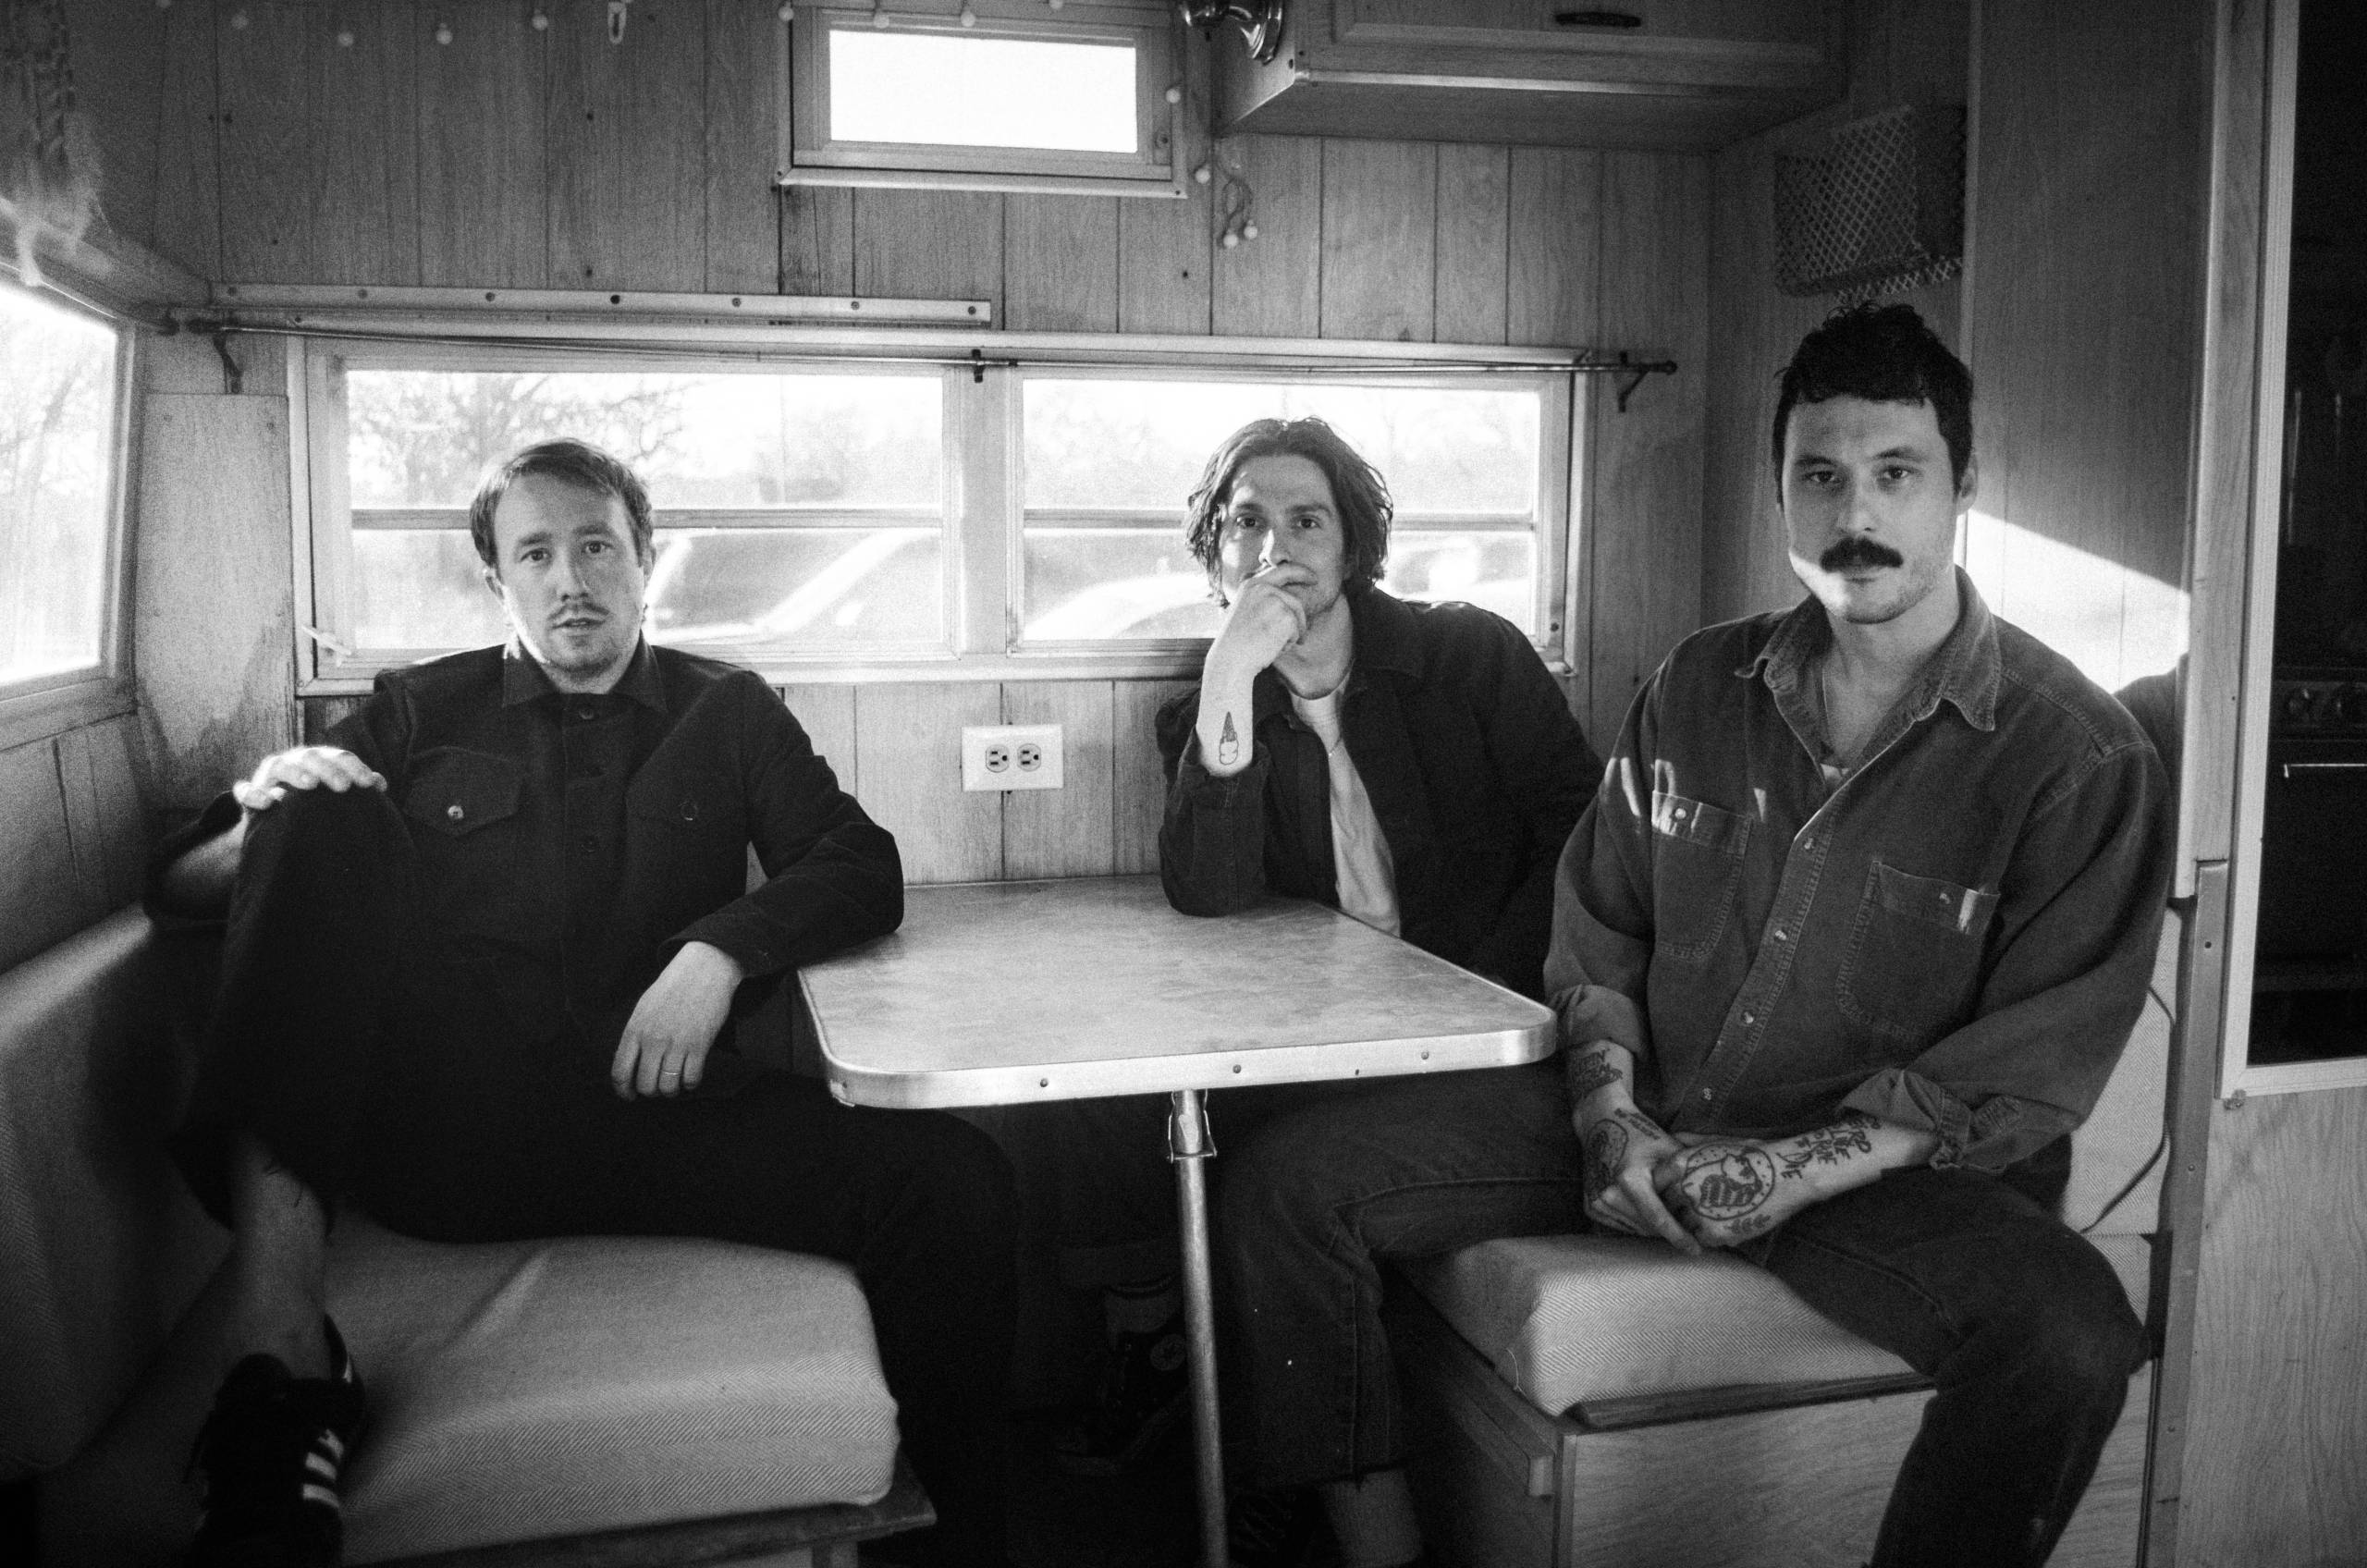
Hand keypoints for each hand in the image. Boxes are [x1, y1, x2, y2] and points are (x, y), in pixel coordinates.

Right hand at [231, 746, 384, 814]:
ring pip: (278, 766)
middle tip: (343, 786)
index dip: (354, 767)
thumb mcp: (334, 793)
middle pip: (310, 757)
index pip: (338, 757)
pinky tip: (269, 802)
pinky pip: (246, 791)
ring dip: (295, 773)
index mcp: (317, 761)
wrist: (277, 821)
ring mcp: (268, 777)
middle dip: (327, 769)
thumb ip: (355, 785)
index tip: (368, 784)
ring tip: (311, 784)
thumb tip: (380, 784)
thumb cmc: (314, 803)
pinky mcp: (249, 794)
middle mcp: (293, 762)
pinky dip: (254, 794)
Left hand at [611, 941, 745, 1099]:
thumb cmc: (674, 986)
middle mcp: (653, 1040)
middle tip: (657, 1086)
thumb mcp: (644, 1007)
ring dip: (671, 1090)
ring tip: (674, 1083)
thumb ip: (636, 1035)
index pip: (620, 1072)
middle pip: (645, 1084)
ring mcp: (677, 1044)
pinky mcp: (699, 1045)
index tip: (630, 1095)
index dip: (624, 1090)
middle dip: (651, 1091)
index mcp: (635, 1030)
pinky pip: (691, 1079)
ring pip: (668, 1087)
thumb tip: (631, 1062)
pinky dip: (690, 1083)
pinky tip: (690, 1076)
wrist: (704, 969)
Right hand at [1206, 562, 1312, 682]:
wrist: (1230, 658)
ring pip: (1297, 617)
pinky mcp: (1286, 616)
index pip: (1281, 570)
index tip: (1312, 576)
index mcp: (1250, 584)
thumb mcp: (1244, 611)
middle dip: (1303, 612)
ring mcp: (1275, 600)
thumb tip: (1284, 598)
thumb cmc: (1234, 641)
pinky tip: (1273, 649)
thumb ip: (1261, 599)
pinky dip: (1289, 643)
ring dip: (1291, 635)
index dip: (1300, 571)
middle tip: (1309, 613)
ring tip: (1273, 647)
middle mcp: (1263, 588)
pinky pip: (1297, 631)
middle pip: (1295, 599)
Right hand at [1578, 1104, 1695, 1253]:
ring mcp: (1597, 1201)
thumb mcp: (1667, 1147)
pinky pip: (1623, 1224)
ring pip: (1636, 1229)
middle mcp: (1609, 1193)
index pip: (1658, 1218)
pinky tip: (1647, 1211)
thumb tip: (1714, 1198)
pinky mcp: (1591, 1206)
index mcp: (1630, 1179)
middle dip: (1670, 1230)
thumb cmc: (1639, 1134)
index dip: (1679, 1236)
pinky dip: (1638, 1222)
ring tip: (1671, 1219)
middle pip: (1648, 1227)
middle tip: (1690, 1231)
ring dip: (1653, 1228)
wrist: (1600, 1123)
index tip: (1696, 1250)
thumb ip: (1685, 1173)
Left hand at [1652, 1136, 1809, 1248]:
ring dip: (1693, 1224)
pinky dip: (1710, 1235)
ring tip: (1713, 1215)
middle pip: (1667, 1206)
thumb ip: (1690, 1142)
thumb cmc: (1752, 1155)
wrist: (1785, 1175)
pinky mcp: (1714, 1233)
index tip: (1676, 1192)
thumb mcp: (1716, 1141)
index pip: (1656, 1183)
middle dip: (1678, 1207)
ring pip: (1682, 1225)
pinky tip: (1725, 1224)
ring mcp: (1697, 1212)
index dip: (1665, 1189)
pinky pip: (1701, 1239)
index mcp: (1680, 1165)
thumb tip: (1673, 1138)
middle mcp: (1683, 1188)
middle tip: (1697, 1206)